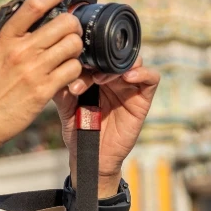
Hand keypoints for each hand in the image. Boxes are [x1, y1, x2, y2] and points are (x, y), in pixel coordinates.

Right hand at [0, 0, 83, 160]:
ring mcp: (33, 71)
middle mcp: (20, 51)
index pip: (34, 5)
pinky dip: (75, 71)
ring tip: (67, 55)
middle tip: (69, 32)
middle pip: (64, 23)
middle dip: (72, 25)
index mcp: (3, 39)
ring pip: (73, 45)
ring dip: (75, 48)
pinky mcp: (43, 91)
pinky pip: (73, 70)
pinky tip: (65, 74)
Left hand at [53, 56, 160, 191]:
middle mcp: (112, 79)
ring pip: (132, 62)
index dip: (84, 57)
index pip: (95, 55)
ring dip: (116, 66)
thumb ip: (62, 91)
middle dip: (99, 60)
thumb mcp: (65, 108)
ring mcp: (128, 87)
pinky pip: (151, 78)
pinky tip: (128, 78)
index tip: (71, 66)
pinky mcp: (142, 99)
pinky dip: (143, 73)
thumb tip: (58, 71)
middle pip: (114, 55)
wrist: (90, 155)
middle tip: (85, 71)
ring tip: (100, 79)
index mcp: (94, 76)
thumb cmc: (78, 130)